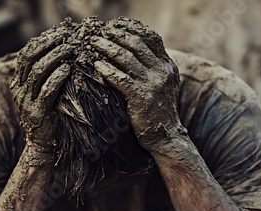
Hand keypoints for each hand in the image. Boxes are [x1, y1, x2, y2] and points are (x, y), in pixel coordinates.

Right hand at [10, 27, 72, 151]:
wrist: (43, 145)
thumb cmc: (48, 115)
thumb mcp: (41, 92)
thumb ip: (44, 75)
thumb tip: (60, 50)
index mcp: (18, 82)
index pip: (25, 54)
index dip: (41, 40)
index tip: (59, 32)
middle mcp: (19, 90)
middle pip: (30, 58)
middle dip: (49, 44)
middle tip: (67, 36)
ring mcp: (26, 101)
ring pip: (38, 72)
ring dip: (56, 57)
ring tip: (70, 49)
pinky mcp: (37, 113)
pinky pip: (47, 90)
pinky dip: (58, 77)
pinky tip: (68, 69)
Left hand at [90, 18, 186, 151]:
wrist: (165, 136)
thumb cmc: (157, 111)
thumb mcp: (161, 85)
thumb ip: (151, 67)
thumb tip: (131, 50)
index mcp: (168, 65)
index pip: (151, 37)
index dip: (132, 28)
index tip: (115, 24)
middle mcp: (163, 71)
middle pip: (136, 43)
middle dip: (115, 34)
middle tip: (98, 32)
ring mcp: (153, 84)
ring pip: (127, 58)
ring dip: (107, 47)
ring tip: (92, 42)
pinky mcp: (142, 97)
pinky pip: (120, 78)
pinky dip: (106, 69)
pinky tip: (96, 65)